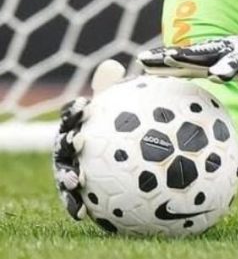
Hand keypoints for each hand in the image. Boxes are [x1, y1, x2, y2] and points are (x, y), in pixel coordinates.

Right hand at [52, 60, 124, 220]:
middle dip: (67, 144)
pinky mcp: (80, 192)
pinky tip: (83, 214)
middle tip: (79, 142)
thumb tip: (112, 65)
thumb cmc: (128, 126)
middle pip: (63, 145)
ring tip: (77, 182)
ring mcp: (72, 169)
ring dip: (66, 178)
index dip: (75, 111)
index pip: (73, 115)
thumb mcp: (126, 107)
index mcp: (79, 126)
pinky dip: (75, 206)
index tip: (83, 106)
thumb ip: (118, 90)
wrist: (130, 154)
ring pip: (64, 174)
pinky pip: (75, 200)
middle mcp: (70, 147)